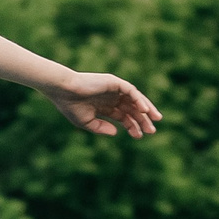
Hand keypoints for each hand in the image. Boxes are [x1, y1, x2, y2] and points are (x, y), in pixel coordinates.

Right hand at [39, 71, 160, 137]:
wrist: (62, 91)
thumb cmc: (70, 106)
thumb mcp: (86, 122)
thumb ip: (101, 128)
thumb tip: (117, 132)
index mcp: (104, 106)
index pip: (123, 116)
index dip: (132, 126)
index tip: (139, 136)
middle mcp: (110, 97)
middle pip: (131, 109)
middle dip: (142, 120)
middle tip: (152, 131)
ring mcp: (113, 89)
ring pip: (134, 99)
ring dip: (146, 109)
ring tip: (155, 119)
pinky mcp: (114, 82)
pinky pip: (131, 91)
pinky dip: (139, 99)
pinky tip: (145, 110)